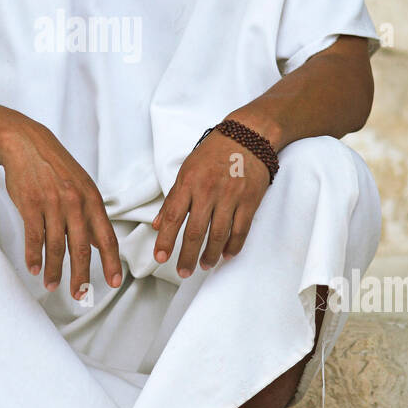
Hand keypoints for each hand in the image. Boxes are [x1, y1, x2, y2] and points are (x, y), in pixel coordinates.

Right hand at [0, 115, 122, 299]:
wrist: (26, 144)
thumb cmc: (55, 166)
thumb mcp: (81, 185)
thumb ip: (89, 214)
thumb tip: (97, 242)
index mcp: (91, 199)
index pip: (106, 236)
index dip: (111, 262)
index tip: (113, 282)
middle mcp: (75, 203)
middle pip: (80, 248)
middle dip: (81, 276)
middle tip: (80, 295)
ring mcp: (52, 203)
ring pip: (55, 247)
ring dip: (53, 270)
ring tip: (52, 285)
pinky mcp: (30, 204)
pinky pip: (34, 237)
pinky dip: (33, 256)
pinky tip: (34, 268)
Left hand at [151, 129, 270, 275]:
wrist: (249, 136)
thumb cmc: (214, 152)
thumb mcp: (187, 169)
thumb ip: (173, 198)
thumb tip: (158, 224)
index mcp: (189, 182)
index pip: (173, 216)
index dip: (166, 240)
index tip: (160, 257)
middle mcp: (208, 191)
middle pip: (195, 231)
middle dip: (187, 256)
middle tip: (183, 272)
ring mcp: (231, 197)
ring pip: (219, 235)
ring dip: (210, 255)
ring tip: (204, 265)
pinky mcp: (250, 201)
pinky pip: (240, 231)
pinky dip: (233, 246)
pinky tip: (226, 255)